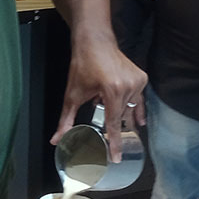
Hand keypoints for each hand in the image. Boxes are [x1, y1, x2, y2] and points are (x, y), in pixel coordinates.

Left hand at [50, 33, 146, 161]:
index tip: (116, 157)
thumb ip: (66, 120)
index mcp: (113, 91)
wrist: (95, 41)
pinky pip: (138, 99)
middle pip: (121, 116)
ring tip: (111, 111)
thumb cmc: (83, 63)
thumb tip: (57, 139)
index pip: (114, 124)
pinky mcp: (141, 78)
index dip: (114, 143)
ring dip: (120, 112)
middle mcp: (128, 86)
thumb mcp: (73, 94)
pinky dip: (135, 108)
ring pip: (130, 108)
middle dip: (113, 124)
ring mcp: (137, 81)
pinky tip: (138, 121)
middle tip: (105, 129)